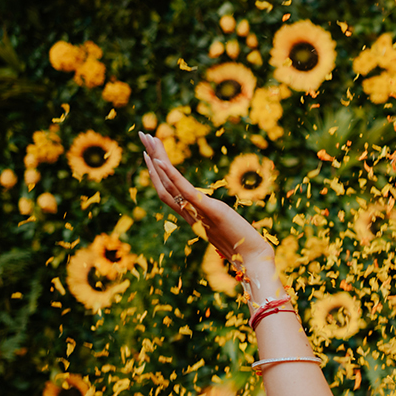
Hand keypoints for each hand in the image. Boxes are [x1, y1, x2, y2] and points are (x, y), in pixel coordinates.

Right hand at [139, 132, 275, 275]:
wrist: (253, 259)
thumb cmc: (244, 248)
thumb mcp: (226, 229)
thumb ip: (217, 221)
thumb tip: (218, 217)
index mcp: (192, 216)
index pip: (168, 192)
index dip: (157, 173)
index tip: (151, 154)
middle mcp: (190, 214)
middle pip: (163, 184)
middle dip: (152, 159)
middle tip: (142, 136)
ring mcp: (197, 212)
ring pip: (169, 184)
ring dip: (157, 159)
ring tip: (148, 139)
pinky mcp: (210, 210)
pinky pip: (185, 191)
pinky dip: (172, 175)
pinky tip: (160, 161)